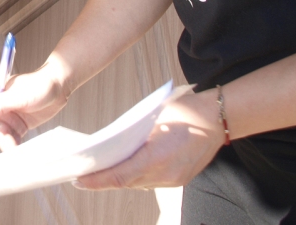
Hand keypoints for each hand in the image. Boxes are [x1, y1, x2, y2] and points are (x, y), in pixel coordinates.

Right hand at [0, 56, 70, 158]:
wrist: (60, 85)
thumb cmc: (39, 84)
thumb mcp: (16, 95)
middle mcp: (1, 108)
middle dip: (1, 142)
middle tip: (11, 152)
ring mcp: (12, 117)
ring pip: (5, 137)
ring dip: (10, 145)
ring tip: (20, 150)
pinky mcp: (22, 125)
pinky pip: (15, 139)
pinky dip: (17, 146)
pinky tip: (22, 149)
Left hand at [75, 89, 224, 190]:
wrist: (216, 118)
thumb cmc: (184, 111)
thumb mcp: (152, 118)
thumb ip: (132, 137)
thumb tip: (111, 146)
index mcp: (157, 156)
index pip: (119, 175)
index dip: (96, 180)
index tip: (78, 180)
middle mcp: (165, 174)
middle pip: (126, 183)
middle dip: (102, 181)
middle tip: (80, 177)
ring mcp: (174, 179)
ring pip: (138, 185)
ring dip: (118, 180)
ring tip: (97, 174)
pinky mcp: (179, 179)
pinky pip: (151, 182)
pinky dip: (135, 177)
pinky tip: (123, 170)